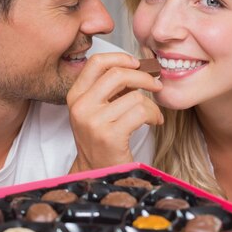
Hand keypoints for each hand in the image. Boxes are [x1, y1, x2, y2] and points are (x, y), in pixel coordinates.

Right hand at [67, 53, 162, 172]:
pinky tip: (155, 122)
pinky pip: (141, 111)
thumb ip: (109, 88)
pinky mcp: (110, 135)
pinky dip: (154, 115)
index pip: (96, 62)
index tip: (136, 63)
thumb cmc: (102, 139)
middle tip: (156, 85)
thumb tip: (136, 66)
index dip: (120, 57)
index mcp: (75, 95)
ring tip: (153, 115)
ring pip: (134, 95)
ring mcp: (93, 121)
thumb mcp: (96, 110)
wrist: (98, 173)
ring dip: (151, 104)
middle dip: (143, 77)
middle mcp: (80, 106)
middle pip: (117, 73)